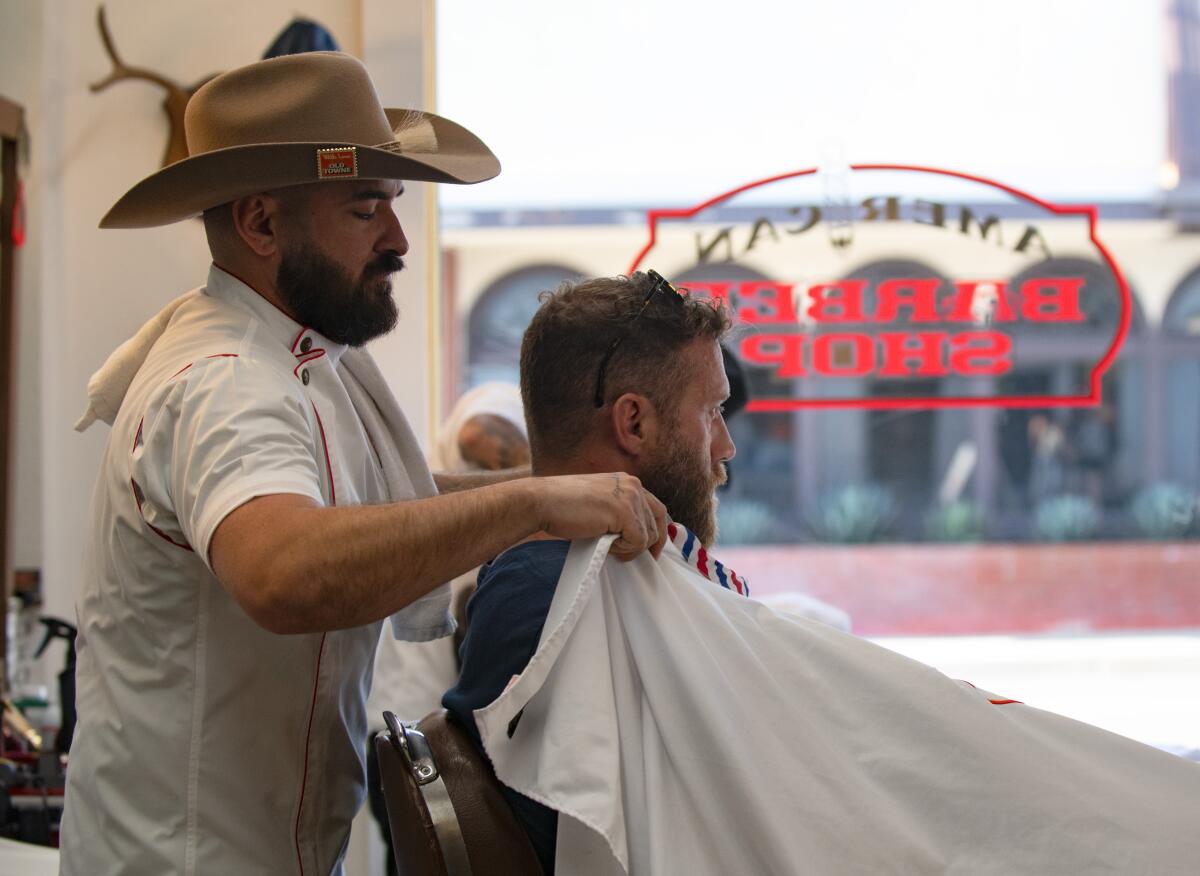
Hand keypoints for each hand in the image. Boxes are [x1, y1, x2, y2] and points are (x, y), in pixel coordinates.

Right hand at [532, 472, 667, 560]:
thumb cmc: (563, 505)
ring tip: (608, 546)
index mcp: (627, 481)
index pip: (656, 508)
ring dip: (629, 547)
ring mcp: (631, 497)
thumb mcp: (599, 502)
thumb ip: (619, 511)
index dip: (656, 531)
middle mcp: (633, 485)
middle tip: (631, 557)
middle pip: (657, 522)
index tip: (651, 550)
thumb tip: (636, 535)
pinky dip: (624, 550)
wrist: (542, 501)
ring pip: (648, 535)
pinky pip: (637, 542)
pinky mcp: (624, 513)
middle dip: (648, 544)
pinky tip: (606, 545)